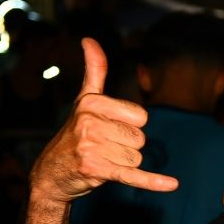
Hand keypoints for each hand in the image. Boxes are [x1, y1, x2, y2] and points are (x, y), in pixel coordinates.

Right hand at [29, 38, 177, 203]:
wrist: (51, 173)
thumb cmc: (75, 133)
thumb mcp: (84, 100)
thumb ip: (94, 71)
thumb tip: (89, 39)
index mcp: (91, 103)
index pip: (141, 117)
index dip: (131, 126)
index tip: (109, 129)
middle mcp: (88, 122)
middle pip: (140, 138)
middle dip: (127, 147)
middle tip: (104, 148)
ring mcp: (90, 147)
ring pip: (137, 158)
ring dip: (124, 163)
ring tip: (102, 160)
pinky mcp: (96, 170)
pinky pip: (133, 175)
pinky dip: (153, 182)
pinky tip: (172, 184)